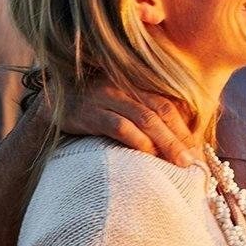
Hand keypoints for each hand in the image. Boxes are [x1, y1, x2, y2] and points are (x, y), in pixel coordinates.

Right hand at [59, 85, 199, 165]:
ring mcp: (105, 97)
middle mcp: (122, 85)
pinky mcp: (89, 113)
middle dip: (179, 137)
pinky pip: (120, 127)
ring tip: (179, 163)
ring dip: (165, 143)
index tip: (197, 149)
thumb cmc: (89, 108)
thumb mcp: (117, 102)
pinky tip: (149, 156)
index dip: (184, 127)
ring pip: (144, 119)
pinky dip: (138, 142)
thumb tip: (171, 138)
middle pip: (160, 111)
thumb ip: (141, 110)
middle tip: (193, 161)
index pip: (166, 103)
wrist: (48, 104)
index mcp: (133, 82)